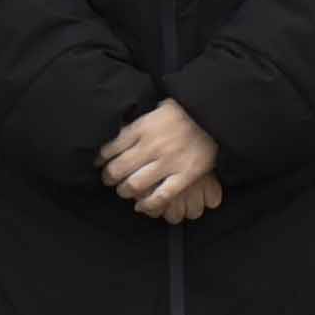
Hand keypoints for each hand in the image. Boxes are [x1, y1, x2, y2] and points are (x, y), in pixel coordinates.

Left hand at [99, 100, 223, 222]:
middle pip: (118, 168)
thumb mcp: (157, 108)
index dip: (101, 158)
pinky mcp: (184, 176)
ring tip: (124, 191)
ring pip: (135, 184)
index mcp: (143, 127)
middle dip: (109, 177)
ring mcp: (168, 162)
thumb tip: (119, 131)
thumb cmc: (185, 110)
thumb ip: (140, 122)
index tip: (99, 163)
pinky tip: (141, 206)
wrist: (215, 115)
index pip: (112, 147)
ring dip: (124, 191)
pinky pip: (161, 196)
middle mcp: (151, 146)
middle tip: (108, 180)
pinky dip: (148, 204)